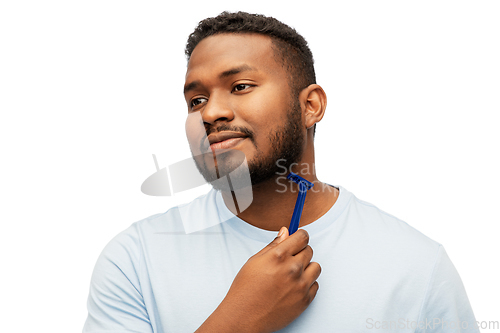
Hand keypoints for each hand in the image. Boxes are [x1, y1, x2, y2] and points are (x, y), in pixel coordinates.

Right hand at [200, 227, 320, 332]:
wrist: (245, 317)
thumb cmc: (245, 290)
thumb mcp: (254, 261)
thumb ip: (273, 245)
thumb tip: (285, 232)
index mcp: (279, 256)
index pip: (302, 237)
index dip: (299, 236)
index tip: (298, 239)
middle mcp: (292, 269)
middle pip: (309, 250)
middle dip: (300, 252)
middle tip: (288, 261)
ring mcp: (300, 285)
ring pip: (316, 267)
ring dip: (306, 268)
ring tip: (292, 274)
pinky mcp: (305, 300)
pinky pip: (315, 285)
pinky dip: (307, 284)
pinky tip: (293, 287)